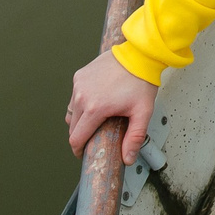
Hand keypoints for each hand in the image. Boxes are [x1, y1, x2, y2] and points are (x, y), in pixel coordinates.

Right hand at [67, 47, 158, 162]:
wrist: (139, 54)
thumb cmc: (142, 81)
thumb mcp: (142, 112)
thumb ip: (134, 138)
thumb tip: (127, 160)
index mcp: (95, 109)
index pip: (76, 138)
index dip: (79, 150)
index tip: (84, 154)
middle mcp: (82, 96)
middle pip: (72, 127)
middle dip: (81, 135)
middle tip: (95, 136)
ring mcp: (79, 85)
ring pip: (72, 111)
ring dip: (80, 119)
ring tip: (96, 120)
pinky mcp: (80, 76)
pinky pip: (75, 96)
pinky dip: (81, 102)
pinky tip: (96, 101)